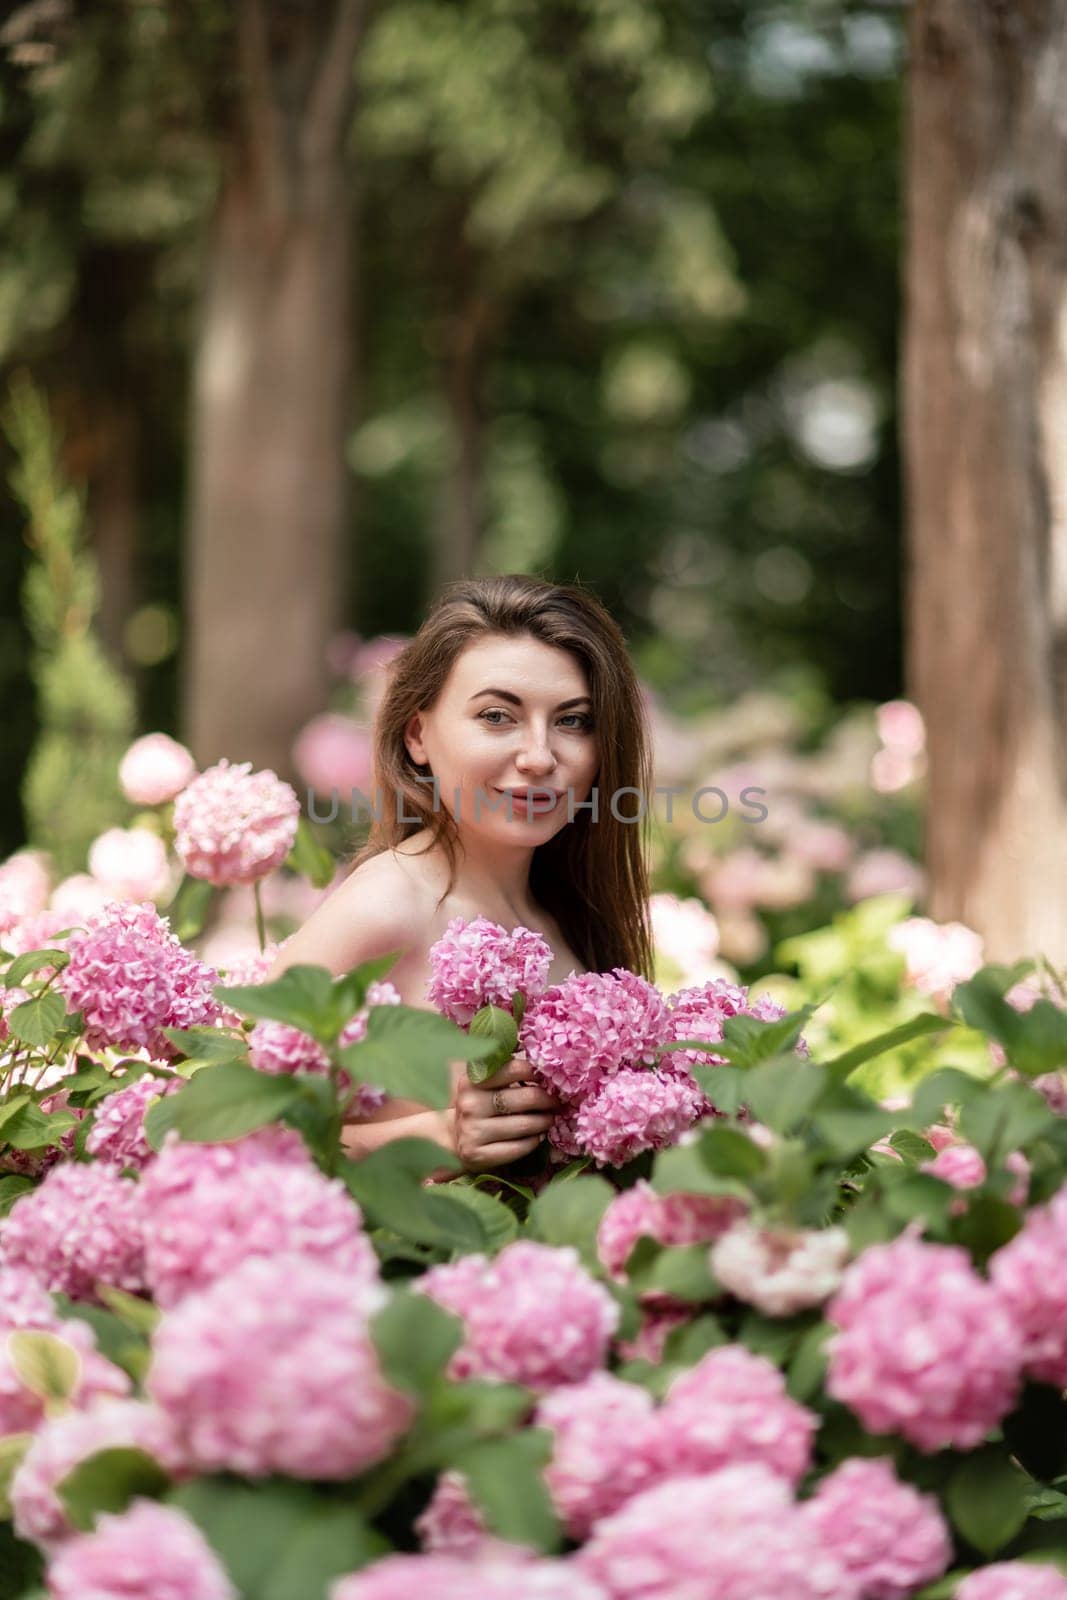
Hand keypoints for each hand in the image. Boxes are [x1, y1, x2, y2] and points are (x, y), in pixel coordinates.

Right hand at [453, 1053, 561, 1171]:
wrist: (452, 1137)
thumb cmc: (477, 1104)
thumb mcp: (482, 1082)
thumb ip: (504, 1068)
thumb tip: (537, 1056)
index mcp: (472, 1080)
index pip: (515, 1069)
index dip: (536, 1072)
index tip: (546, 1078)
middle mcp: (470, 1104)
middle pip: (526, 1098)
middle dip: (548, 1100)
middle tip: (555, 1102)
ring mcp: (473, 1131)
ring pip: (525, 1125)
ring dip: (544, 1121)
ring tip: (549, 1119)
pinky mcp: (479, 1155)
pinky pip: (519, 1148)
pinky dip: (533, 1141)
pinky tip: (535, 1137)